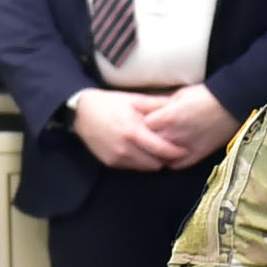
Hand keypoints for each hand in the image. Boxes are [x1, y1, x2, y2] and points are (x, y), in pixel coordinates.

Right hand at [70, 89, 189, 170]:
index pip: (162, 150)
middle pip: (156, 163)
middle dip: (166, 158)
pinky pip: (132, 167)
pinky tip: (141, 151)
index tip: (185, 149)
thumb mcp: (134, 99)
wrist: (81, 112)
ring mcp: (117, 158)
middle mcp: (125, 148)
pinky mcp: (110, 163)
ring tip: (157, 150)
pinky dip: (140, 162)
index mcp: (134, 131)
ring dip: (153, 161)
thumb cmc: (110, 103)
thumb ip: (157, 105)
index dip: (176, 152)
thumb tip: (178, 105)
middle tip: (172, 150)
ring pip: (145, 168)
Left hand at [141, 84, 239, 167]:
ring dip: (156, 151)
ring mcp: (185, 148)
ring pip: (159, 156)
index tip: (141, 120)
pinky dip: (170, 160)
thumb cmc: (205, 96)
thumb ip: (157, 105)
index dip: (141, 123)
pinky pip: (175, 165)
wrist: (231, 104)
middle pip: (148, 143)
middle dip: (145, 138)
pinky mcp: (196, 156)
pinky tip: (169, 153)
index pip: (142, 126)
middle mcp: (174, 135)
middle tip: (144, 134)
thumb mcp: (177, 95)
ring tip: (155, 144)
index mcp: (168, 118)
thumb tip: (138, 107)